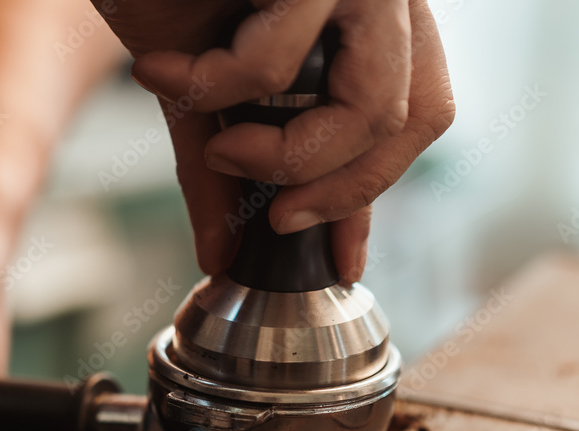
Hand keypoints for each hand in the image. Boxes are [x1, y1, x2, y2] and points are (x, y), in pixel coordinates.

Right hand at [94, 0, 453, 282]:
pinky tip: (160, 74)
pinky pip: (277, 62)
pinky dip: (210, 89)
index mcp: (373, 18)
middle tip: (275, 217)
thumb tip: (221, 253)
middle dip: (338, 189)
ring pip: (371, 105)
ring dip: (278, 155)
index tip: (338, 260)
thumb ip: (225, 173)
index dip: (374, 191)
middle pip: (414, 118)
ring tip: (217, 147)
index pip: (418, 114)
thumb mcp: (203, 93)